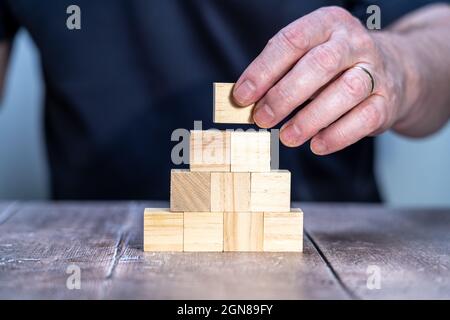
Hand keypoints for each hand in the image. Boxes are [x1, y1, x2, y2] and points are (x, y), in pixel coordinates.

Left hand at [233, 6, 409, 154]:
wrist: (393, 68)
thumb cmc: (334, 66)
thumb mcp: (307, 55)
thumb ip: (279, 72)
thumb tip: (245, 99)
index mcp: (328, 23)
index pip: (292, 41)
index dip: (263, 70)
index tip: (241, 97)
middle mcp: (354, 42)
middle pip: (320, 65)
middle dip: (284, 96)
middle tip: (262, 119)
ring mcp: (375, 71)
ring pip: (346, 91)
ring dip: (310, 119)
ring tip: (287, 137)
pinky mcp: (387, 101)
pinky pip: (364, 119)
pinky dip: (337, 135)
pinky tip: (317, 145)